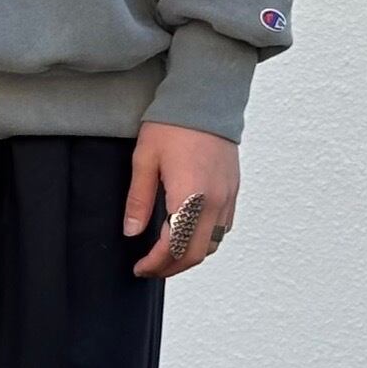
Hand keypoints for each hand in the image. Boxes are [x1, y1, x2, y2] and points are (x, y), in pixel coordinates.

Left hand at [124, 121, 238, 278]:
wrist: (206, 98)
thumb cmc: (173, 124)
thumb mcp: (144, 160)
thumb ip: (139, 200)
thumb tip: (132, 232)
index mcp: (190, 196)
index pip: (174, 247)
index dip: (155, 264)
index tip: (140, 268)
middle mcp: (215, 202)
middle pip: (196, 254)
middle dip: (171, 268)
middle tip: (151, 269)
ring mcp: (228, 196)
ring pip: (213, 244)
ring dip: (190, 256)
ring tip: (167, 257)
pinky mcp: (234, 190)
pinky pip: (224, 228)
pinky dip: (205, 240)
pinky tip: (188, 235)